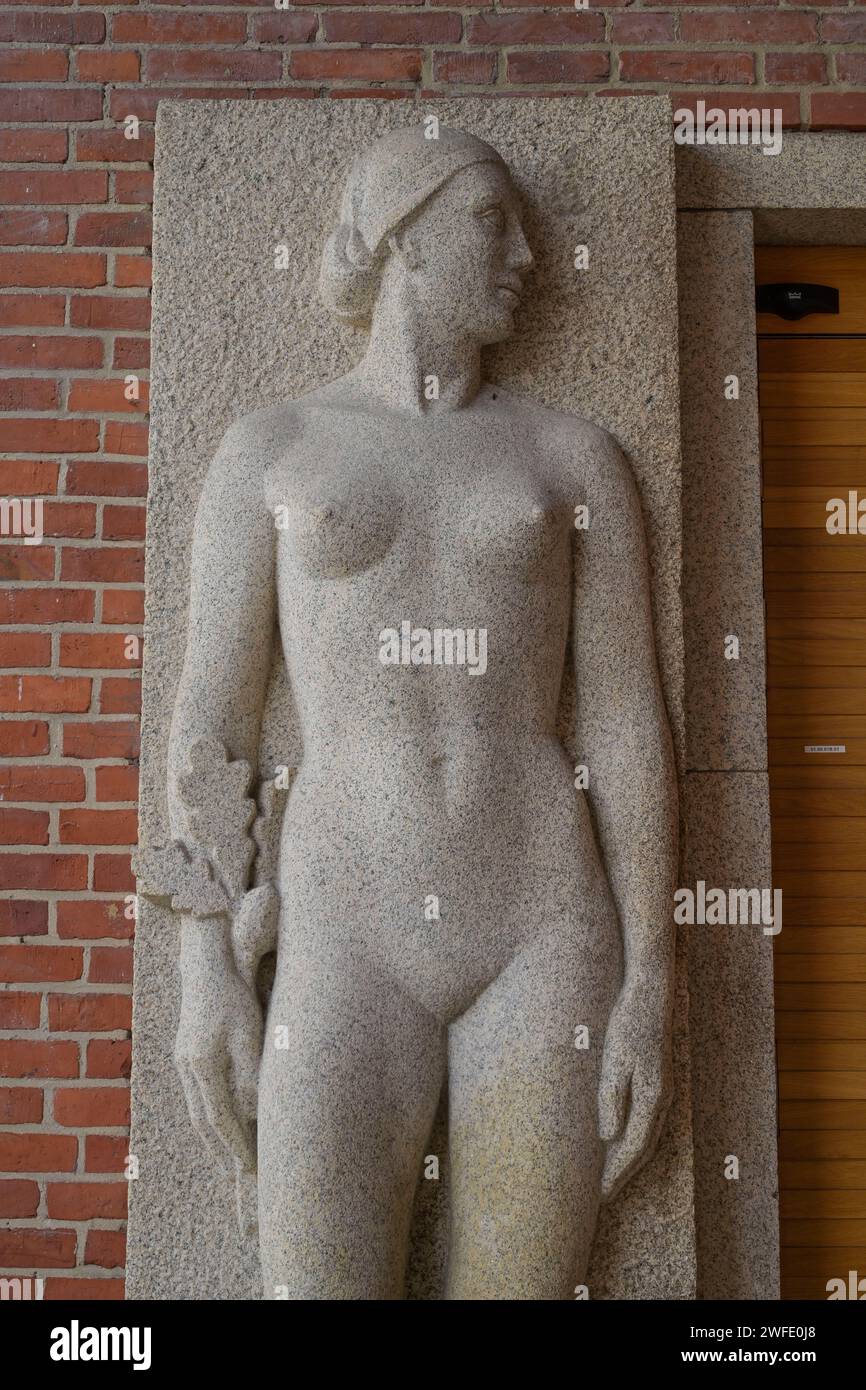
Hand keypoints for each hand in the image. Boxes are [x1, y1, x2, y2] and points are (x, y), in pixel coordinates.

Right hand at [175, 946, 261, 1174]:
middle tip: (240, 1175)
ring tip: (229, 1156)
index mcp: (201, 1064)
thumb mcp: (249, 1031)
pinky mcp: (187, 1051)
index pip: (219, 1118)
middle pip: (202, 1121)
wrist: (205, 963)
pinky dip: (208, 1115)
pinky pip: (197, 1094)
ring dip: (213, 1136)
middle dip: (221, 1150)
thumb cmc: (232, 995)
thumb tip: (251, 1111)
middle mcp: (187, 1066)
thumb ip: (250, 1073)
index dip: (235, 1145)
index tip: (251, 1168)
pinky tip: (220, 1119)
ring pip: (196, 1109)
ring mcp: (184, 1059)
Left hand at [598, 978, 672, 1201]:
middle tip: (605, 1194)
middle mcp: (663, 1099)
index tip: (602, 1194)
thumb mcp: (614, 1061)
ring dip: (632, 1158)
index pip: (634, 1147)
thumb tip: (608, 1138)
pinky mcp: (659, 1081)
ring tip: (613, 1175)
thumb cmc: (629, 1024)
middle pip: (645, 1148)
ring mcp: (664, 1090)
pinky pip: (650, 1121)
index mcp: (652, 1097)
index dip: (618, 1172)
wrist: (651, 994)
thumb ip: (612, 1100)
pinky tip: (623, 1139)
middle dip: (625, 1172)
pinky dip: (637, 1139)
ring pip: (649, 1136)